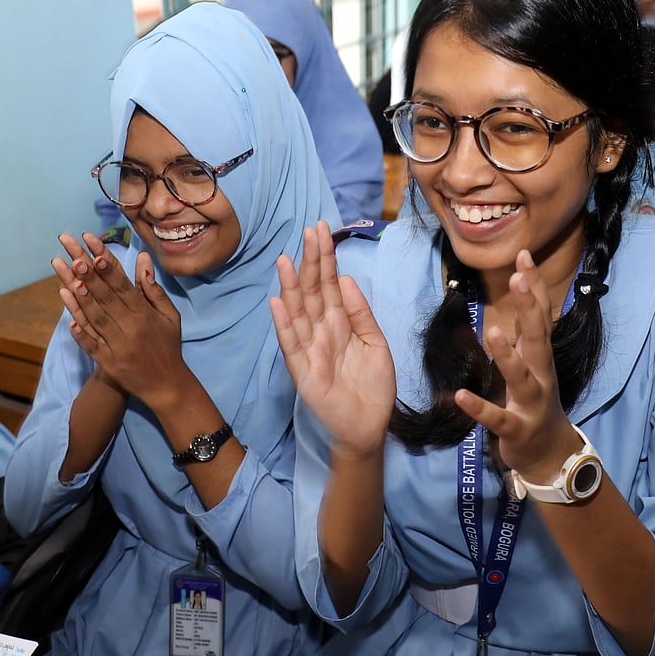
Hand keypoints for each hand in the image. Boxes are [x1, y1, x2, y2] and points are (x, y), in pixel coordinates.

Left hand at [52, 233, 186, 402]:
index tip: (93, 248)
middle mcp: (132, 329)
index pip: (124, 286)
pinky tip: (67, 317)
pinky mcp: (109, 363)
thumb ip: (154, 290)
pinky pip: (91, 345)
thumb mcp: (170, 317)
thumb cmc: (168, 345)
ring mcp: (119, 347)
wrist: (167, 385)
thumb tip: (143, 261)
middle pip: (107, 298)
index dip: (108, 267)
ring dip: (80, 298)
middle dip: (89, 275)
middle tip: (73, 254)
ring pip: (96, 319)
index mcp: (146, 316)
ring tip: (66, 276)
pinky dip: (80, 332)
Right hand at [270, 221, 394, 457]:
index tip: (322, 230)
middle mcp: (321, 331)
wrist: (371, 425)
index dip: (326, 258)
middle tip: (309, 231)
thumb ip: (361, 313)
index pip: (330, 284)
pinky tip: (278, 303)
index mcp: (340, 322)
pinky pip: (293, 345)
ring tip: (285, 260)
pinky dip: (284, 324)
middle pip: (313, 291)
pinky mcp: (304, 371)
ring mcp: (310, 349)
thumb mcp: (376, 342)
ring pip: (298, 313)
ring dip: (291, 287)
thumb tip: (348, 279)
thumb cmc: (373, 385)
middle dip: (311, 262)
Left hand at [454, 251, 581, 485]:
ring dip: (508, 355)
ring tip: (492, 332)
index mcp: (540, 355)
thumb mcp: (533, 360)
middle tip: (518, 279)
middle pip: (537, 337)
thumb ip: (525, 328)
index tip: (524, 255)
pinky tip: (460, 397)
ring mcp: (532, 402)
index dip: (533, 286)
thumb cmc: (535, 399)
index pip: (540, 314)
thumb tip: (520, 286)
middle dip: (529, 308)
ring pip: (522, 377)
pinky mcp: (517, 429)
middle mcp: (541, 374)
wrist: (550, 453)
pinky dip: (480, 409)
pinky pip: (497, 419)